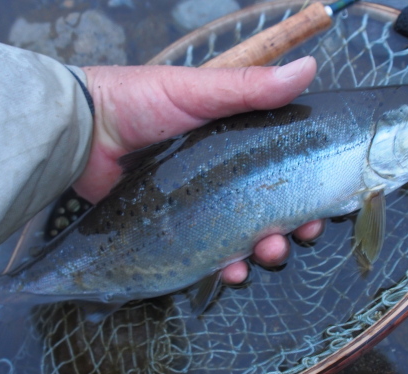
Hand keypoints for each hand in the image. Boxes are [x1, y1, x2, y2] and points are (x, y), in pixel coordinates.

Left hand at [77, 58, 324, 283]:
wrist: (85, 132)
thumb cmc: (142, 102)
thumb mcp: (200, 92)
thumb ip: (250, 88)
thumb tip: (309, 68)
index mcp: (237, 146)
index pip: (283, 172)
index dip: (306, 192)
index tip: (322, 207)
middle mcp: (224, 179)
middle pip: (269, 211)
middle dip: (289, 228)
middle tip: (295, 235)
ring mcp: (201, 208)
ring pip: (244, 239)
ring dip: (263, 252)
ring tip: (265, 254)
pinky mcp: (177, 232)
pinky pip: (208, 257)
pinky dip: (225, 268)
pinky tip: (232, 272)